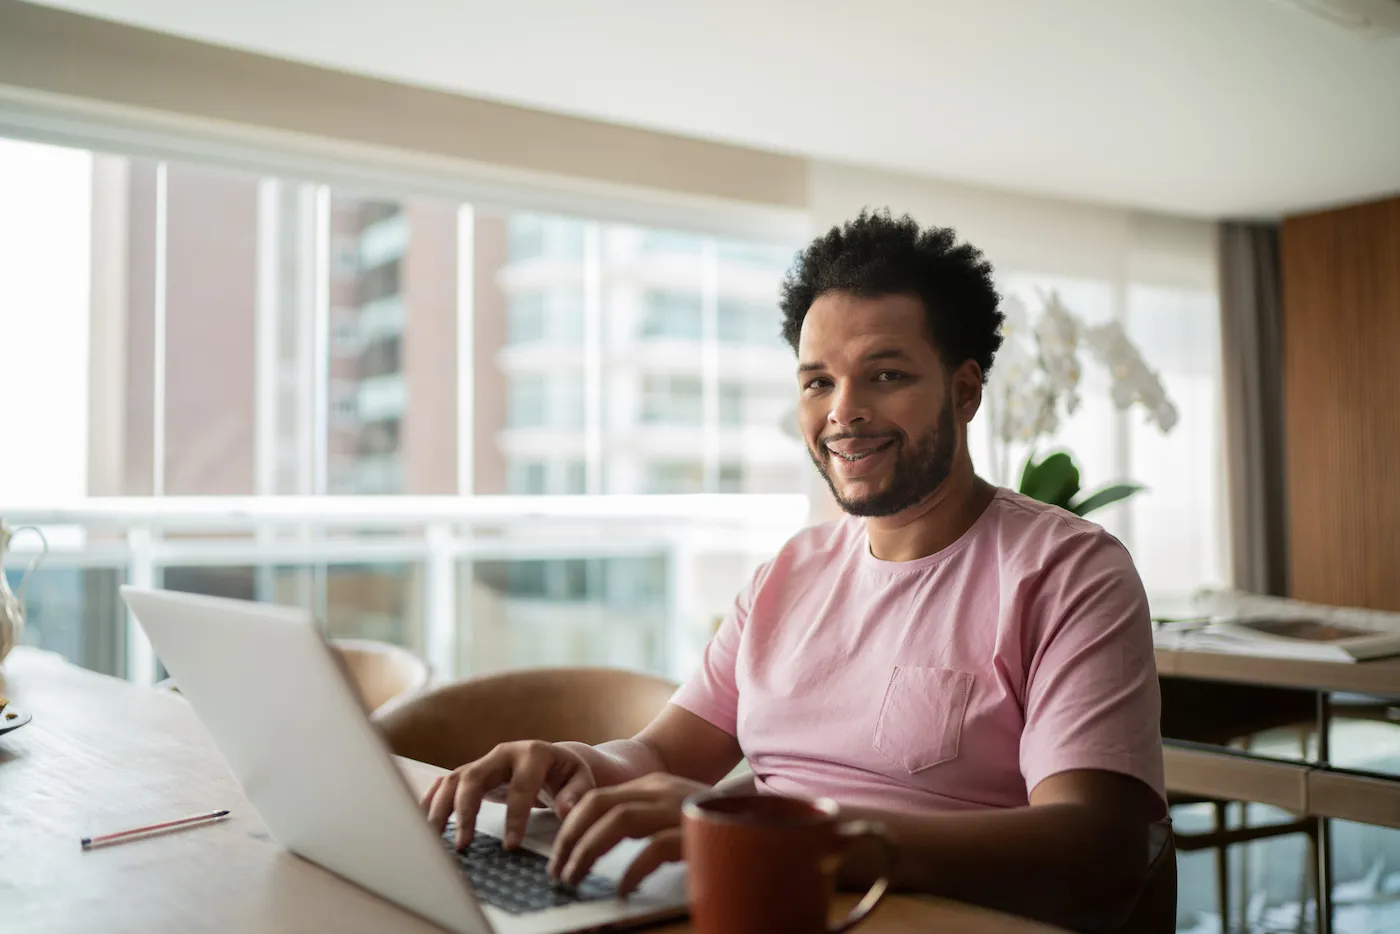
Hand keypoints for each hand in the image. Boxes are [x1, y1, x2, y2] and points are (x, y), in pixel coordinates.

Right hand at [421, 741, 595, 850]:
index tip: (511, 846)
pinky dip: (431, 802)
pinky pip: (445, 785)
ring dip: (440, 809)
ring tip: (431, 840)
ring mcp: (482, 763)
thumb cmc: (565, 773)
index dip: (515, 817)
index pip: (520, 787)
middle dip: (466, 812)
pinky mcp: (470, 774)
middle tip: (463, 844)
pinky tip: (422, 823)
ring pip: (453, 781)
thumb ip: (577, 794)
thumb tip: (566, 810)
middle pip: (474, 778)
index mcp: (532, 754)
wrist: (550, 760)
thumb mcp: (581, 779)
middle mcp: (502, 755)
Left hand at [548, 772, 706, 895]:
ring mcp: (682, 808)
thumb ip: (642, 821)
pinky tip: (624, 890)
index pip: (598, 797)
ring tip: (575, 878)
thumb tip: (594, 845)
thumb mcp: (673, 816)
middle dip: (570, 837)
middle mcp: (665, 791)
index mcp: (655, 786)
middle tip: (558, 870)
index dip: (570, 825)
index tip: (558, 853)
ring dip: (588, 851)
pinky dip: (633, 870)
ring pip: (619, 820)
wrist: (770, 821)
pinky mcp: (698, 832)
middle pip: (600, 805)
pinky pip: (654, 848)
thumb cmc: (717, 825)